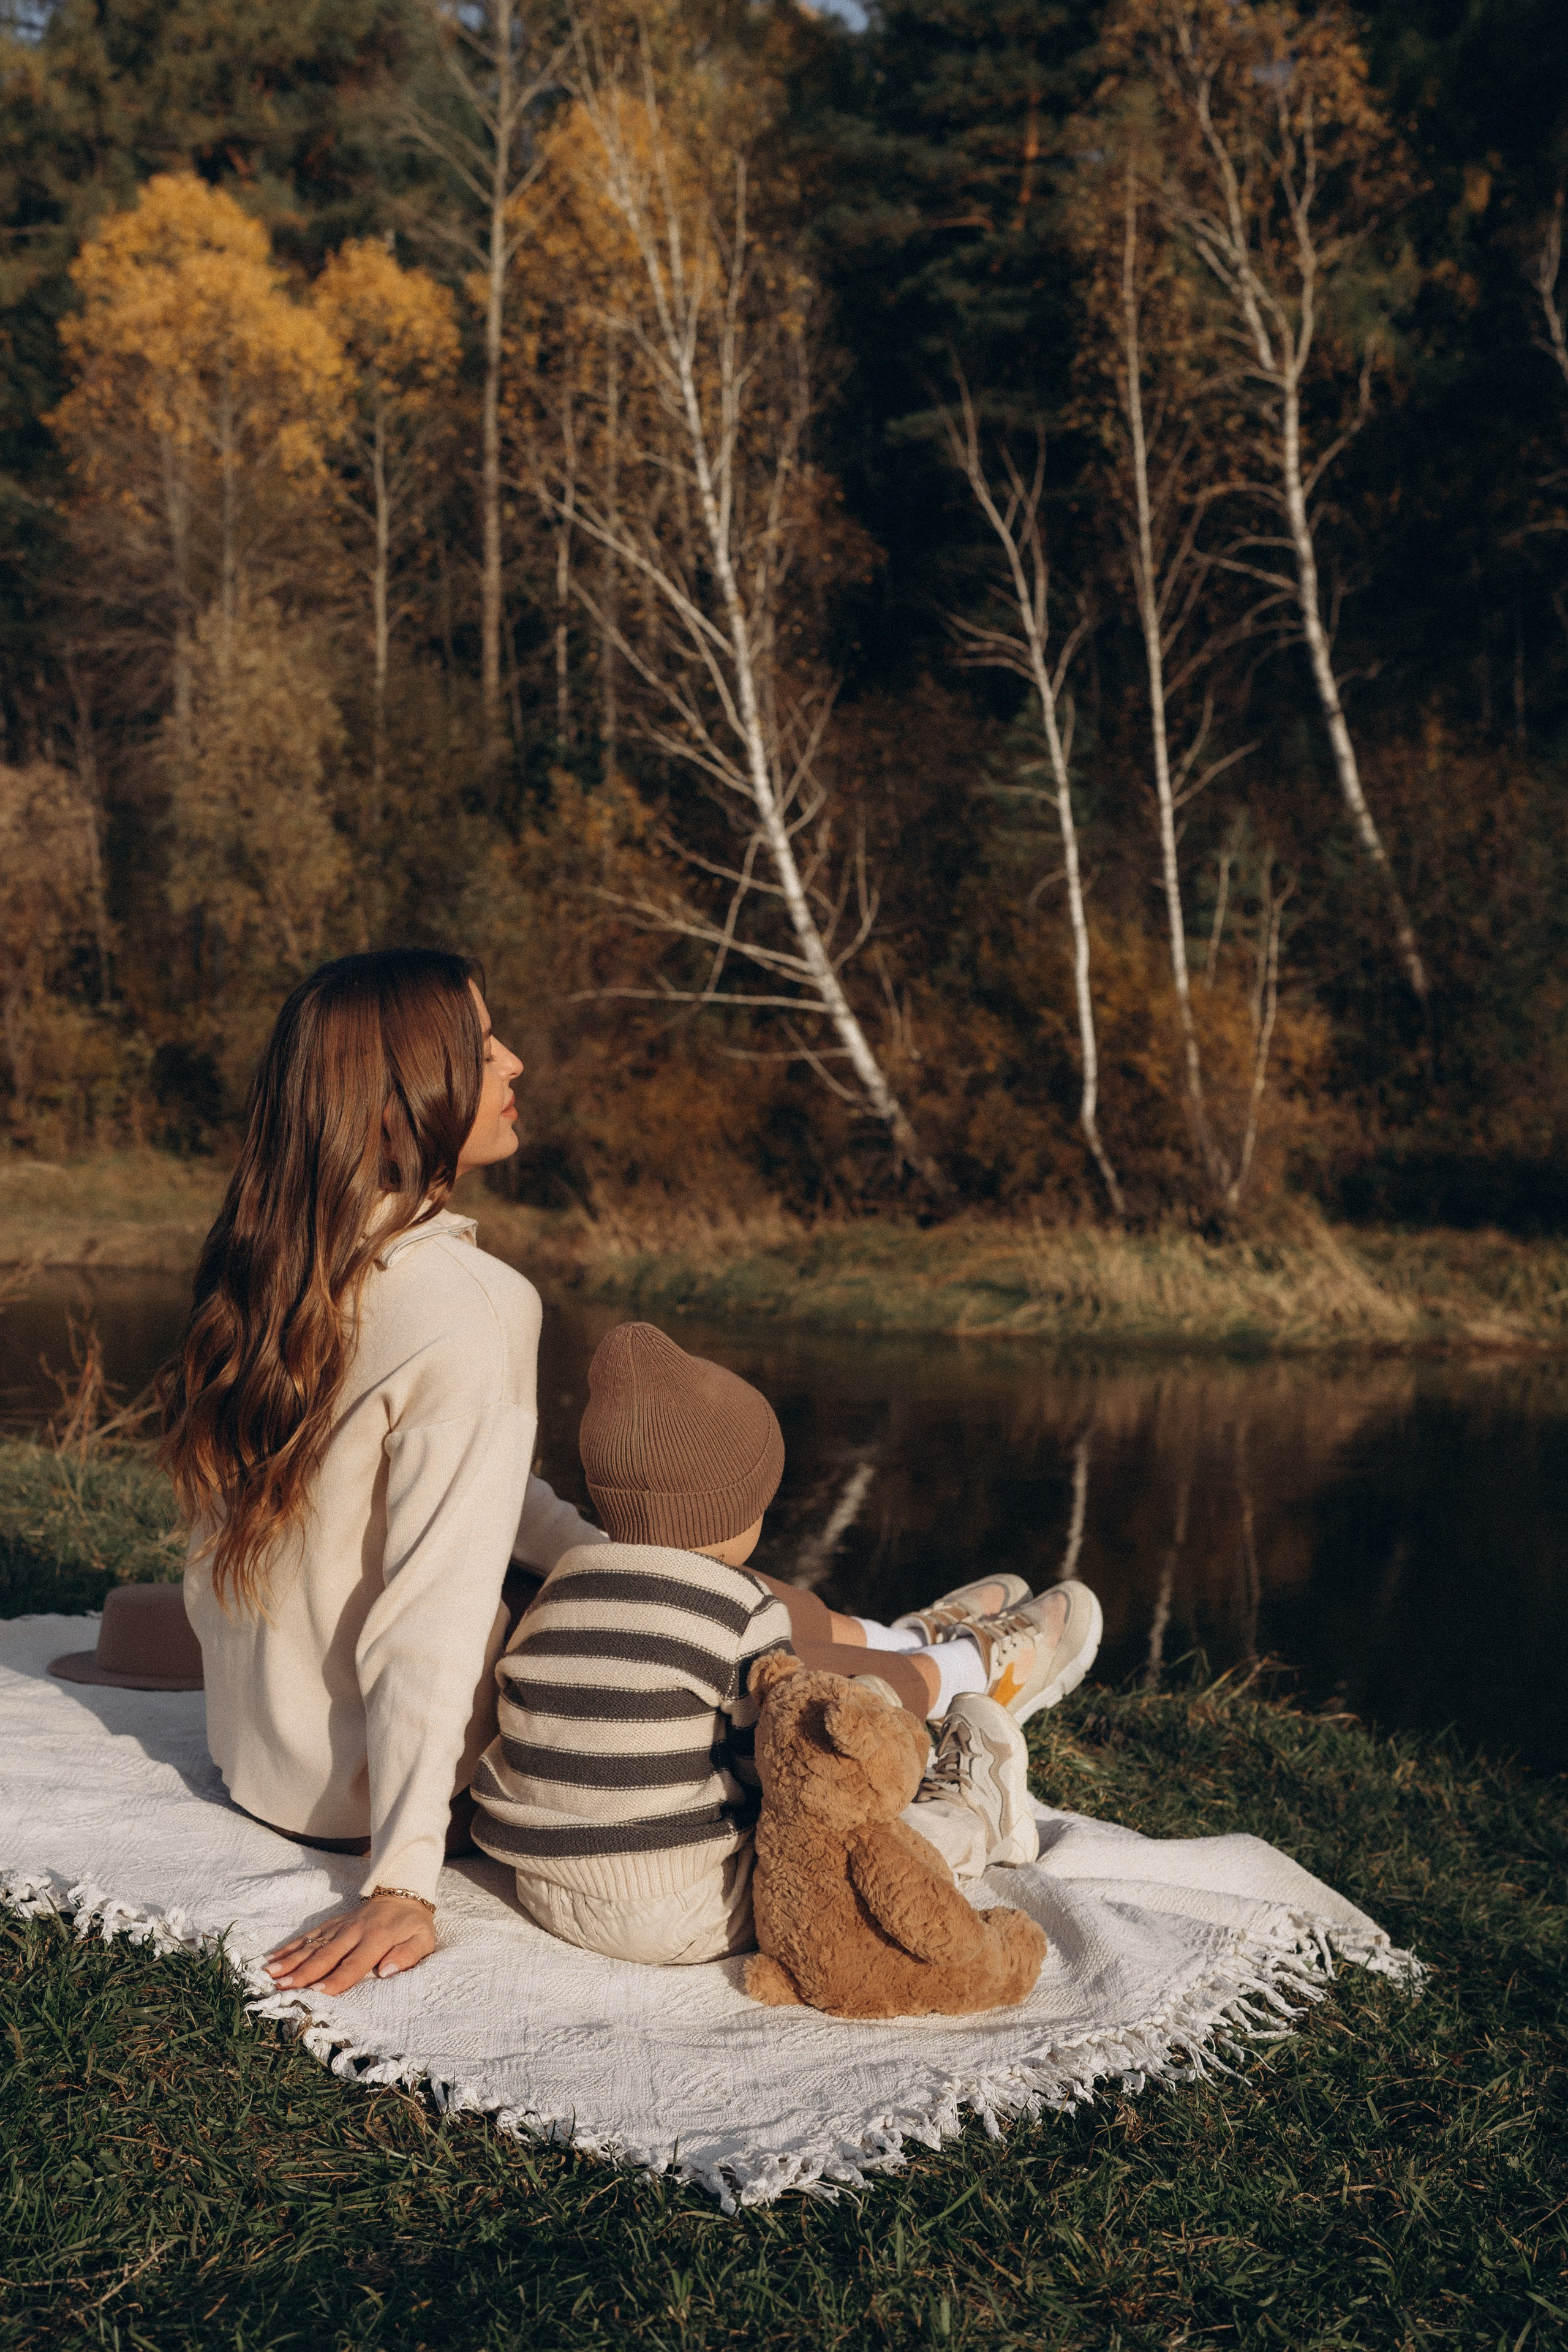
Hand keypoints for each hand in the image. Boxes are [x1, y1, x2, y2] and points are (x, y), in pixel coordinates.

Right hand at [264, 1894, 436, 1996]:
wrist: (403, 1893)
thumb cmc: (413, 1925)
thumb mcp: (423, 1940)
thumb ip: (407, 1955)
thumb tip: (387, 1971)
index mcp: (376, 1939)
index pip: (353, 1965)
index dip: (335, 1979)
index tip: (316, 1992)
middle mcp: (353, 1932)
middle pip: (325, 1956)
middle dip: (302, 1973)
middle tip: (281, 1986)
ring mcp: (339, 1927)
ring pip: (311, 1945)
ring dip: (290, 1960)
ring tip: (268, 1974)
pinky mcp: (331, 1924)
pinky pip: (308, 1935)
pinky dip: (289, 1947)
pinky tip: (271, 1958)